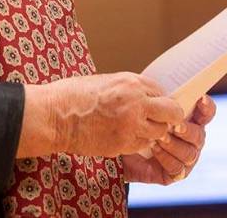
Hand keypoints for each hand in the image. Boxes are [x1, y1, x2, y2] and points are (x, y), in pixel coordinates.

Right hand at [18, 72, 184, 158]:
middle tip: (159, 121)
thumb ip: (127, 90)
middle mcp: (136, 103)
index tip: (155, 106)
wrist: (54, 116)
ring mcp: (132, 125)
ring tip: (134, 129)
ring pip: (159, 132)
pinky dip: (137, 143)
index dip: (159, 100)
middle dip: (168, 117)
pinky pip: (142, 145)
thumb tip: (142, 97)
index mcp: (130, 83)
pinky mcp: (124, 144)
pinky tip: (123, 137)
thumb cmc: (72, 95)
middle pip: (172, 113)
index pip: (162, 91)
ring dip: (151, 132)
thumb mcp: (103, 82)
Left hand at [123, 94, 216, 183]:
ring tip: (158, 137)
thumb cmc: (131, 119)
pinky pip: (177, 168)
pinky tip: (154, 148)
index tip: (200, 99)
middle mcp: (191, 140)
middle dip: (188, 130)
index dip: (206, 107)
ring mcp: (184, 158)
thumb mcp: (145, 105)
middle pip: (199, 136)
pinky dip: (166, 157)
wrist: (113, 143)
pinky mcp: (174, 173)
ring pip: (189, 153)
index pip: (205, 113)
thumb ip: (159, 99)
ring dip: (174, 144)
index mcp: (189, 120)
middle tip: (174, 125)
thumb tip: (166, 91)